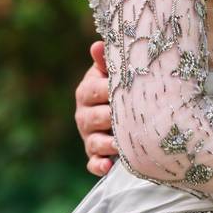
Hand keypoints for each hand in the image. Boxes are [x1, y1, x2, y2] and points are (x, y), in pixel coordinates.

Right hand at [74, 41, 115, 175]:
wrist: (119, 109)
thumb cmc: (118, 86)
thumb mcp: (113, 72)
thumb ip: (108, 61)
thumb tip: (97, 45)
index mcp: (87, 92)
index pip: (94, 90)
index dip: (108, 90)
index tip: (125, 89)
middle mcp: (84, 115)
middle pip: (94, 117)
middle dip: (110, 118)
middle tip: (127, 119)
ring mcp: (89, 136)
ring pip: (94, 142)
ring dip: (108, 144)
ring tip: (121, 145)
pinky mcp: (94, 154)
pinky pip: (93, 162)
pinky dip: (99, 166)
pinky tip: (108, 167)